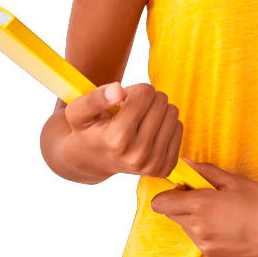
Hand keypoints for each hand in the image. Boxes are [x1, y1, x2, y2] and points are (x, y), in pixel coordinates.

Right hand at [63, 82, 183, 179]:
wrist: (96, 160)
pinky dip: (165, 123)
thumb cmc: (90, 130)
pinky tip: (149, 130)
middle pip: (160, 100)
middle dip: (147, 98)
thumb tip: (117, 90)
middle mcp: (136, 155)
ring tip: (140, 119)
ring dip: (157, 109)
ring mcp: (153, 163)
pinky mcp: (166, 166)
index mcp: (116, 139)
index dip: (133, 90)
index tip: (122, 102)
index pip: (144, 93)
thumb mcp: (78, 112)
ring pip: (172, 111)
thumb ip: (94, 98)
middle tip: (131, 110)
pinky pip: (179, 126)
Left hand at [150, 158, 257, 256]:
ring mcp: (205, 246)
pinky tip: (230, 225)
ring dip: (196, 218)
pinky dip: (208, 231)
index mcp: (200, 206)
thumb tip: (186, 164)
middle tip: (209, 194)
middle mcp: (198, 229)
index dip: (170, 192)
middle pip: (173, 214)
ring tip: (225, 210)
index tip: (185, 185)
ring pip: (187, 228)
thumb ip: (205, 172)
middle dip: (184, 203)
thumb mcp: (234, 181)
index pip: (161, 203)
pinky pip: (201, 240)